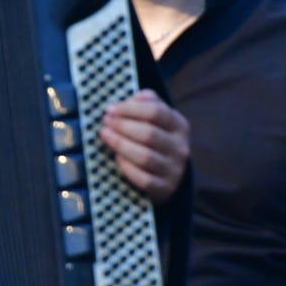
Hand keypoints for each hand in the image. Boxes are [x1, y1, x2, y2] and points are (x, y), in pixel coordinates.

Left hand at [100, 89, 188, 203]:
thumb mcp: (157, 118)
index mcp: (179, 125)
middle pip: (149, 134)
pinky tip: (117, 157)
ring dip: (121, 144)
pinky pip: (143, 179)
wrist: (168, 173)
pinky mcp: (164, 188)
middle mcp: (180, 147)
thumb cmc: (156, 139)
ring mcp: (174, 170)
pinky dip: (127, 167)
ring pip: (145, 157)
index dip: (129, 109)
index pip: (155, 112)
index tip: (110, 109)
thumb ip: (148, 103)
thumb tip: (138, 97)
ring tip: (105, 135)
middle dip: (122, 126)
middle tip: (105, 123)